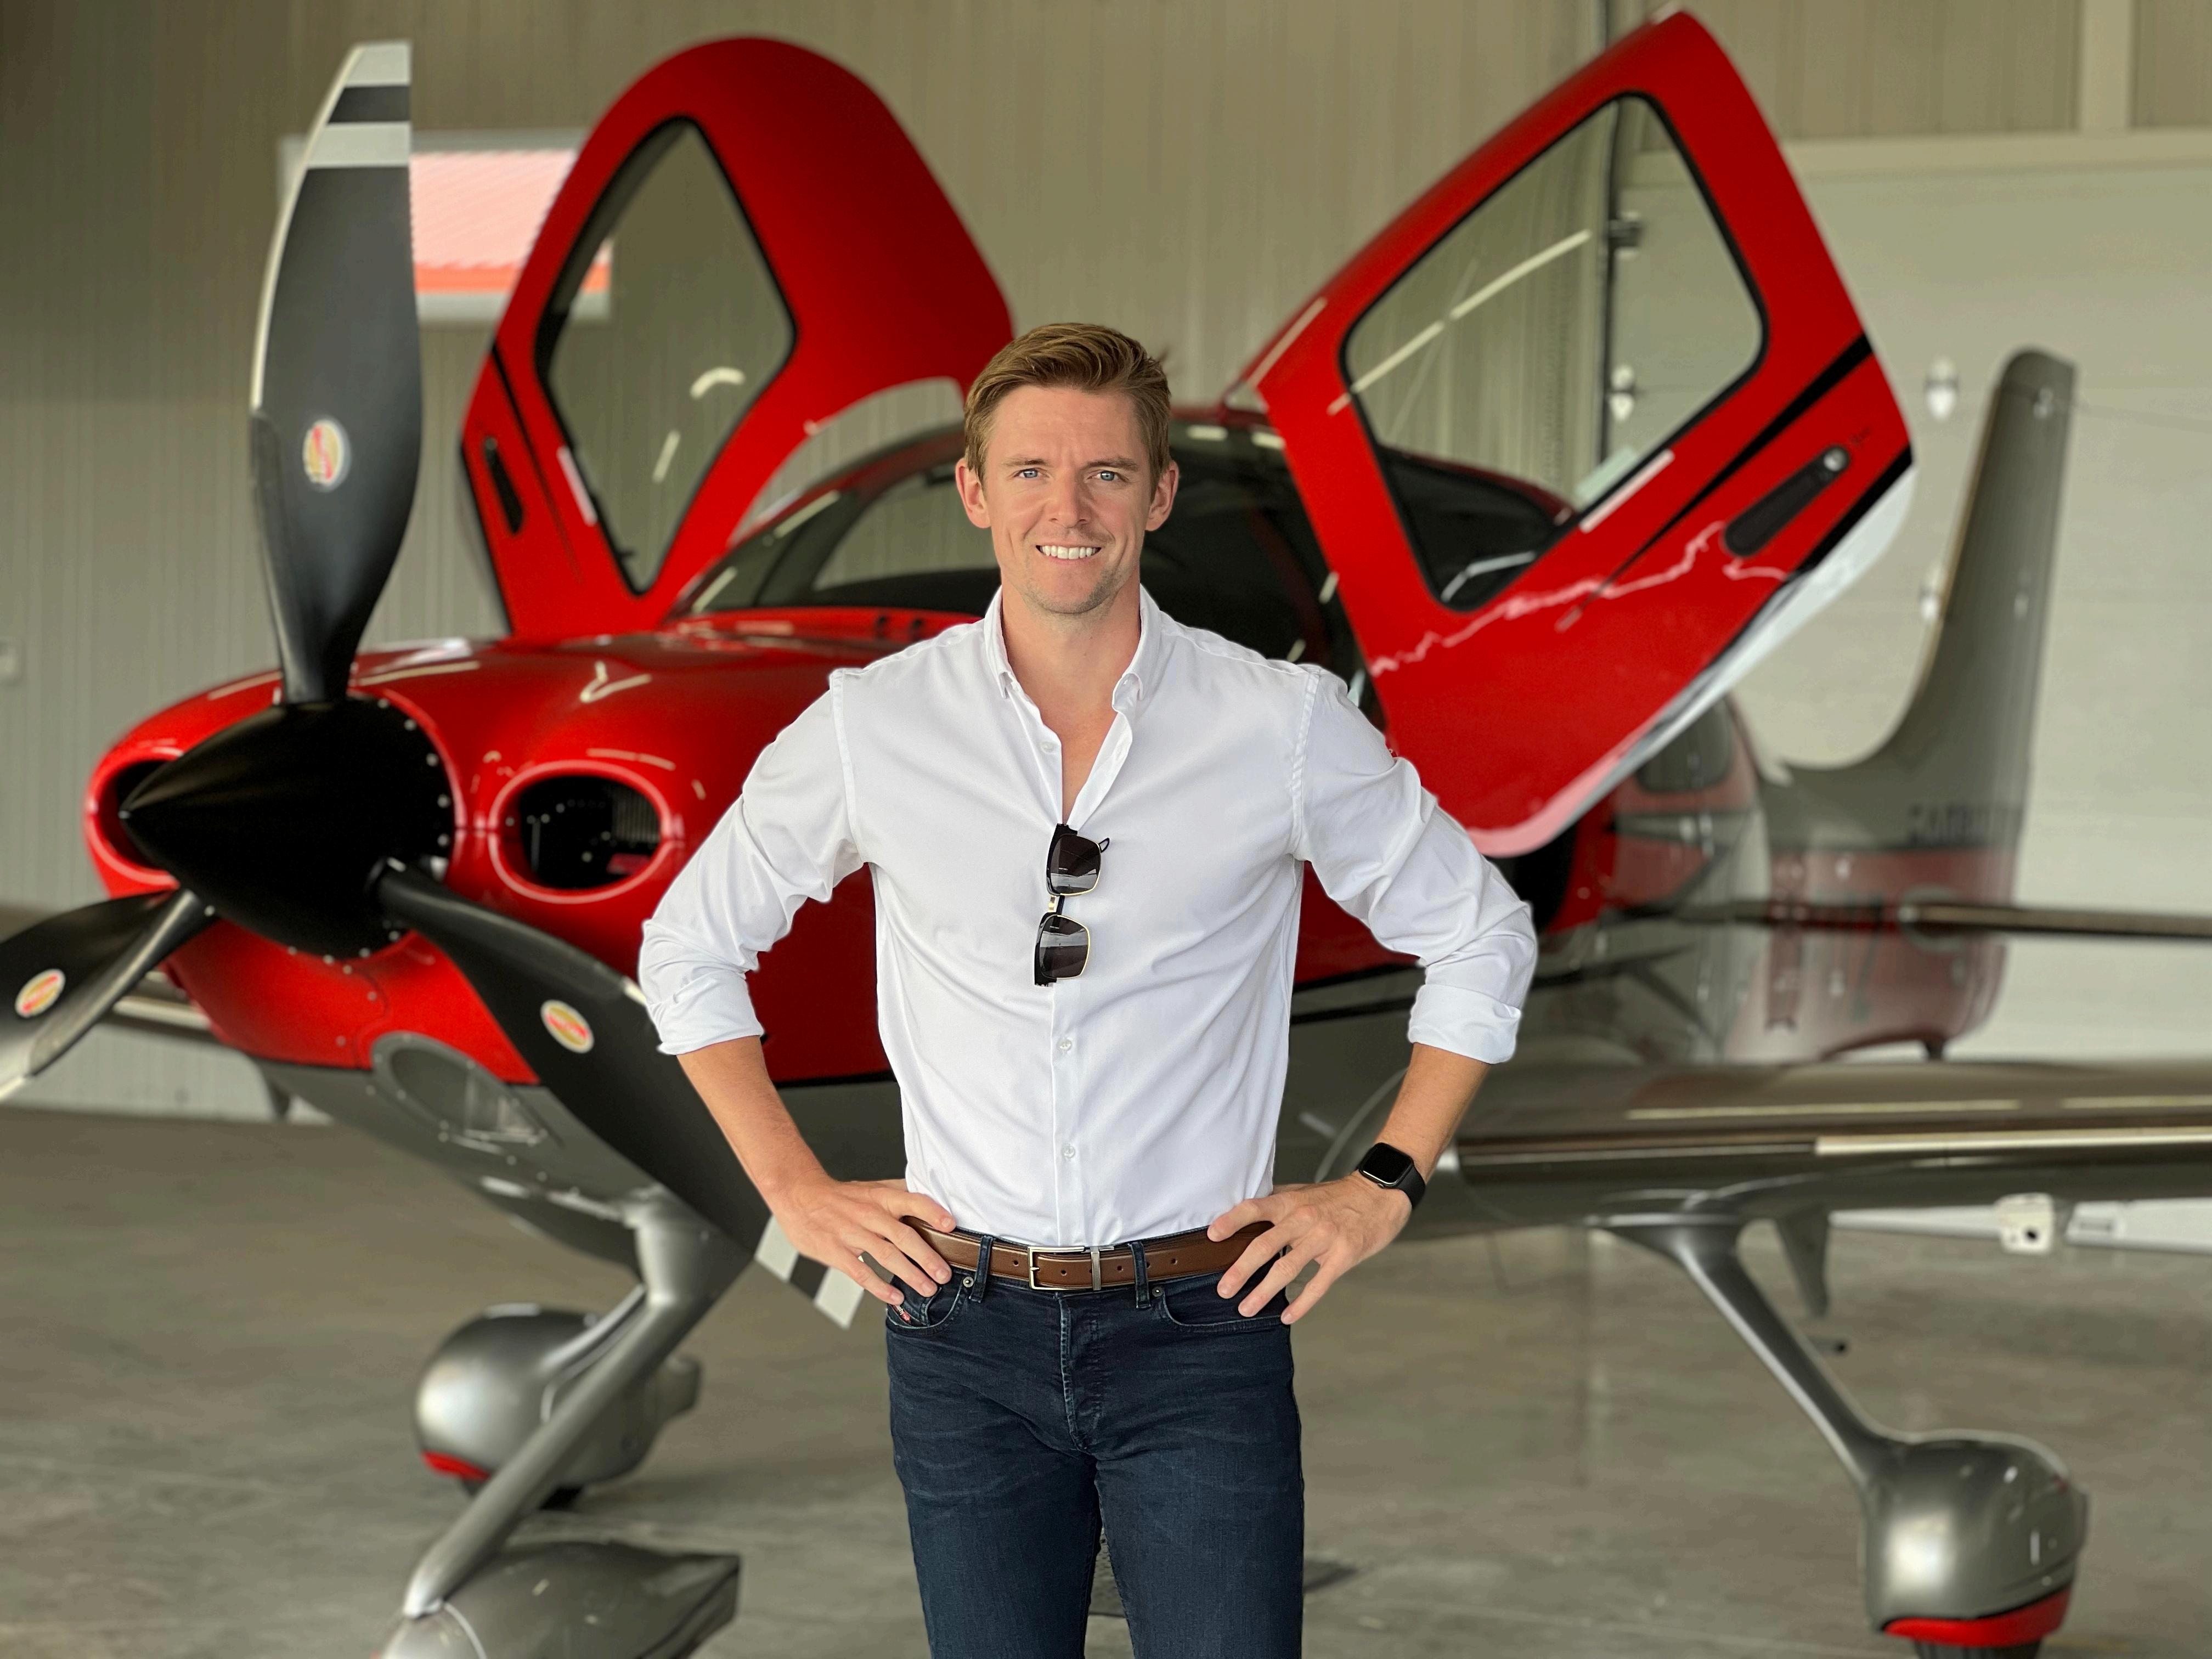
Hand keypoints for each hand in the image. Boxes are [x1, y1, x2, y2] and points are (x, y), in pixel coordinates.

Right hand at [772, 1176, 955, 1305]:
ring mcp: (851, 1234)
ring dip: (910, 1275)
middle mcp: (869, 1214)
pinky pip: (861, 1272)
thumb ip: (899, 1194)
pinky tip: (895, 1297)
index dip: (933, 1212)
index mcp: (880, 1197)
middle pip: (904, 1236)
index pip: (912, 1201)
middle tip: (944, 1274)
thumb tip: (932, 1199)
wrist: (798, 1196)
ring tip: (928, 1289)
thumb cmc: (841, 1196)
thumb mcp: (871, 1188)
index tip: (951, 1226)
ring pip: (886, 1256)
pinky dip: (879, 1287)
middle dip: (927, 1257)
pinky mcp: (836, 1252)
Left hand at [1207, 1175, 1410, 1324]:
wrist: (1380, 1194)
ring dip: (1263, 1292)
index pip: (1254, 1208)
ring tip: (1246, 1309)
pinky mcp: (1342, 1256)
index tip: (1212, 1236)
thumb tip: (1246, 1213)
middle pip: (1265, 1245)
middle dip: (1241, 1270)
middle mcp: (1303, 1219)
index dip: (1232, 1221)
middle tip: (1223, 1290)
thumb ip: (1277, 1201)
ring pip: (1287, 1268)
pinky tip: (1286, 1315)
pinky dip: (1301, 1303)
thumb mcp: (1304, 1191)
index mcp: (1291, 1202)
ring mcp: (1323, 1238)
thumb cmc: (1338, 1197)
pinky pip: (1318, 1284)